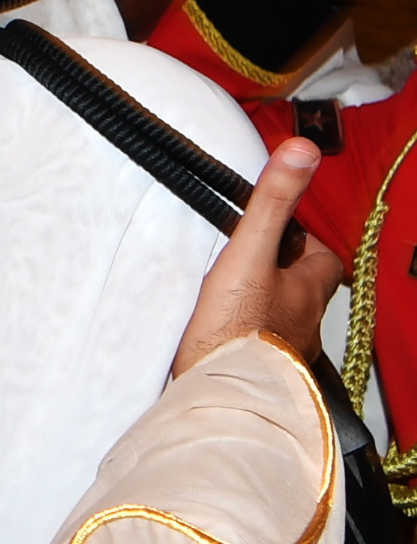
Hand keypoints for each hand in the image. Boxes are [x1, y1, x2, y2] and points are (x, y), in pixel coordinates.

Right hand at [173, 139, 340, 374]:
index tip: (278, 234)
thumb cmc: (236, 328)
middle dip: (281, 276)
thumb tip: (301, 151)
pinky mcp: (256, 375)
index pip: (323, 258)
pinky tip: (221, 337)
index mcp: (309, 290)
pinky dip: (245, 340)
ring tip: (230, 298)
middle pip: (302, 290)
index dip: (303, 242)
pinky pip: (258, 350)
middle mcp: (305, 324)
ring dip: (263, 309)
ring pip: (281, 321)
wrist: (220, 392)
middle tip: (250, 264)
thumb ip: (273, 202)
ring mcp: (283, 353)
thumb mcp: (251, 251)